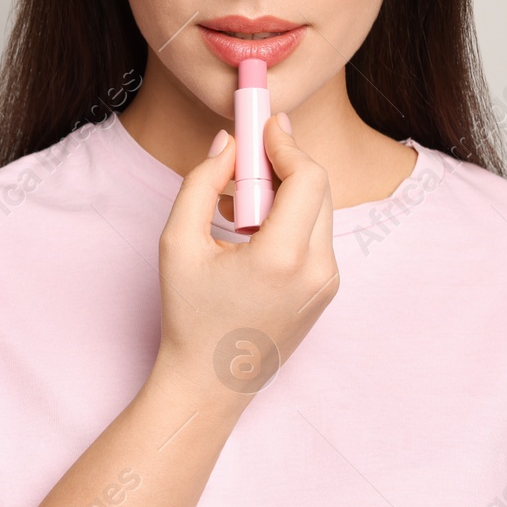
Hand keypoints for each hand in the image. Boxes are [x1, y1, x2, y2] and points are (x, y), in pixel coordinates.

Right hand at [148, 115, 339, 413]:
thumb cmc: (188, 316)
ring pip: (319, 210)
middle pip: (318, 187)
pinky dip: (290, 217)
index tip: (262, 123)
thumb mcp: (178, 243)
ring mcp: (328, 283)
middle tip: (250, 147)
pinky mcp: (326, 291)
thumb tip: (227, 143)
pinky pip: (315, 235)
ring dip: (287, 189)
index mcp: (283, 257)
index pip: (307, 176)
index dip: (285, 143)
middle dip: (285, 160)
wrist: (210, 383)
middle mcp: (317, 270)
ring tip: (241, 197)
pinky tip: (252, 228)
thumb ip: (201, 183)